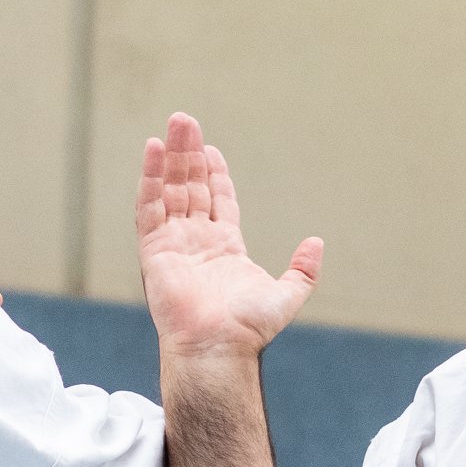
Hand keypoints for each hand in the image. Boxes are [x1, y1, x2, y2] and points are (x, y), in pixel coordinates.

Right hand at [135, 112, 322, 358]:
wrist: (218, 346)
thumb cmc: (248, 328)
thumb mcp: (286, 295)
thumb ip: (303, 270)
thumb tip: (316, 242)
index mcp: (224, 247)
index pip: (216, 200)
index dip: (214, 172)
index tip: (211, 148)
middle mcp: (196, 241)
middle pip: (191, 186)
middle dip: (190, 153)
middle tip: (186, 120)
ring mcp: (173, 243)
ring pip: (170, 189)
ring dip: (172, 156)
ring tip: (175, 123)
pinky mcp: (154, 249)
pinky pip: (149, 206)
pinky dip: (150, 178)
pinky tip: (153, 150)